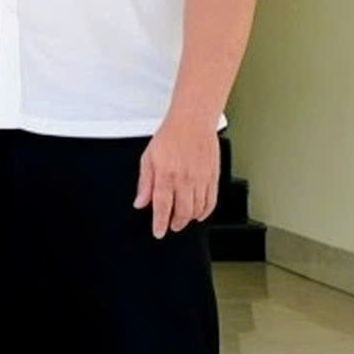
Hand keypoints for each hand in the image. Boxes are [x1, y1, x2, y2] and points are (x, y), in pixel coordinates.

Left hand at [135, 117, 219, 237]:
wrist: (192, 121)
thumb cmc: (169, 136)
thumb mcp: (148, 157)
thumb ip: (145, 182)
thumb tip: (140, 202)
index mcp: (166, 174)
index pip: (162, 207)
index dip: (160, 223)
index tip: (158, 232)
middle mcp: (184, 179)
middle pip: (181, 212)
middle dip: (175, 224)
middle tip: (171, 227)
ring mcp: (201, 179)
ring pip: (197, 209)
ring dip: (189, 219)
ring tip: (182, 220)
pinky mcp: (213, 177)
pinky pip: (211, 202)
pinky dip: (205, 212)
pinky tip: (199, 214)